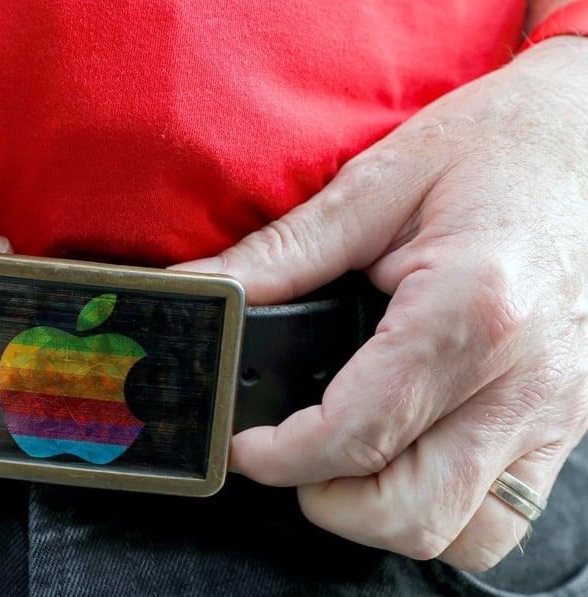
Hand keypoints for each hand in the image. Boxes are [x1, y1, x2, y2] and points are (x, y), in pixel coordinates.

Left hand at [175, 37, 587, 570]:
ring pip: (467, 536)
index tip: (242, 448)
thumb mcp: (380, 183)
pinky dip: (444, 510)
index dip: (281, 457)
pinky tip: (407, 456)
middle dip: (327, 499)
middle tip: (288, 453)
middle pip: (412, 511)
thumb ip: (286, 251)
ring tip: (344, 458)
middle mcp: (527, 379)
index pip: (360, 433)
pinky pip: (505, 514)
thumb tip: (209, 288)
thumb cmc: (502, 146)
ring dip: (386, 514)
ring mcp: (557, 410)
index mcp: (474, 310)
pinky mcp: (567, 421)